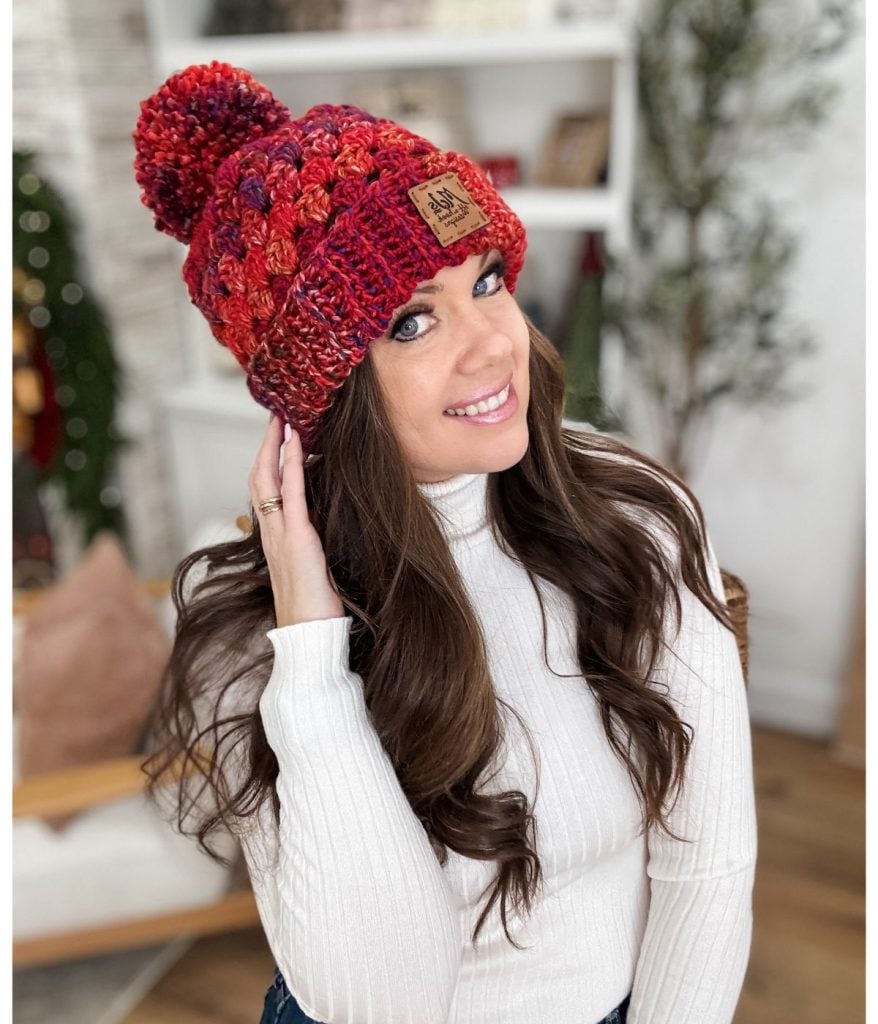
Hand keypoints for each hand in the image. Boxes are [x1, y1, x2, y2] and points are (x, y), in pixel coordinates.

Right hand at [248, 415, 344, 627]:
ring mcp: (280, 534)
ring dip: (275, 445)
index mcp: (274, 539)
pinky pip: (291, 493)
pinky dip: (291, 464)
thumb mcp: (310, 568)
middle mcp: (271, 532)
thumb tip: (321, 527)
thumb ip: (310, 545)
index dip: (268, 462)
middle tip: (276, 415)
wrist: (309, 635)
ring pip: (267, 479)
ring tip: (283, 418)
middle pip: (258, 477)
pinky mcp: (297, 538)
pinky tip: (296, 442)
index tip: (277, 437)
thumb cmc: (314, 608)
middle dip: (267, 444)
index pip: (264, 491)